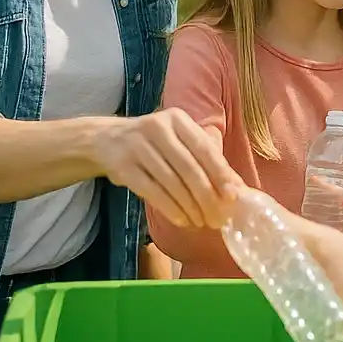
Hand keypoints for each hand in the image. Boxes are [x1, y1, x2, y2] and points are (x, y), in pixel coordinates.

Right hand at [99, 110, 242, 228]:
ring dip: (190, 207)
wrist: (105, 139)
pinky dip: (170, 209)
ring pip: (171, 182)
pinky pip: (151, 191)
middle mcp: (158, 129)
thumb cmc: (155, 143)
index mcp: (178, 119)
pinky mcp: (122, 166)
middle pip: (189, 168)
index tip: (233, 197)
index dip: (220, 174)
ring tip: (202, 222)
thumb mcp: (178, 140)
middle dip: (206, 196)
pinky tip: (182, 220)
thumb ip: (205, 159)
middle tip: (218, 218)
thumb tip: (237, 188)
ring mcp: (137, 147)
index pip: (204, 149)